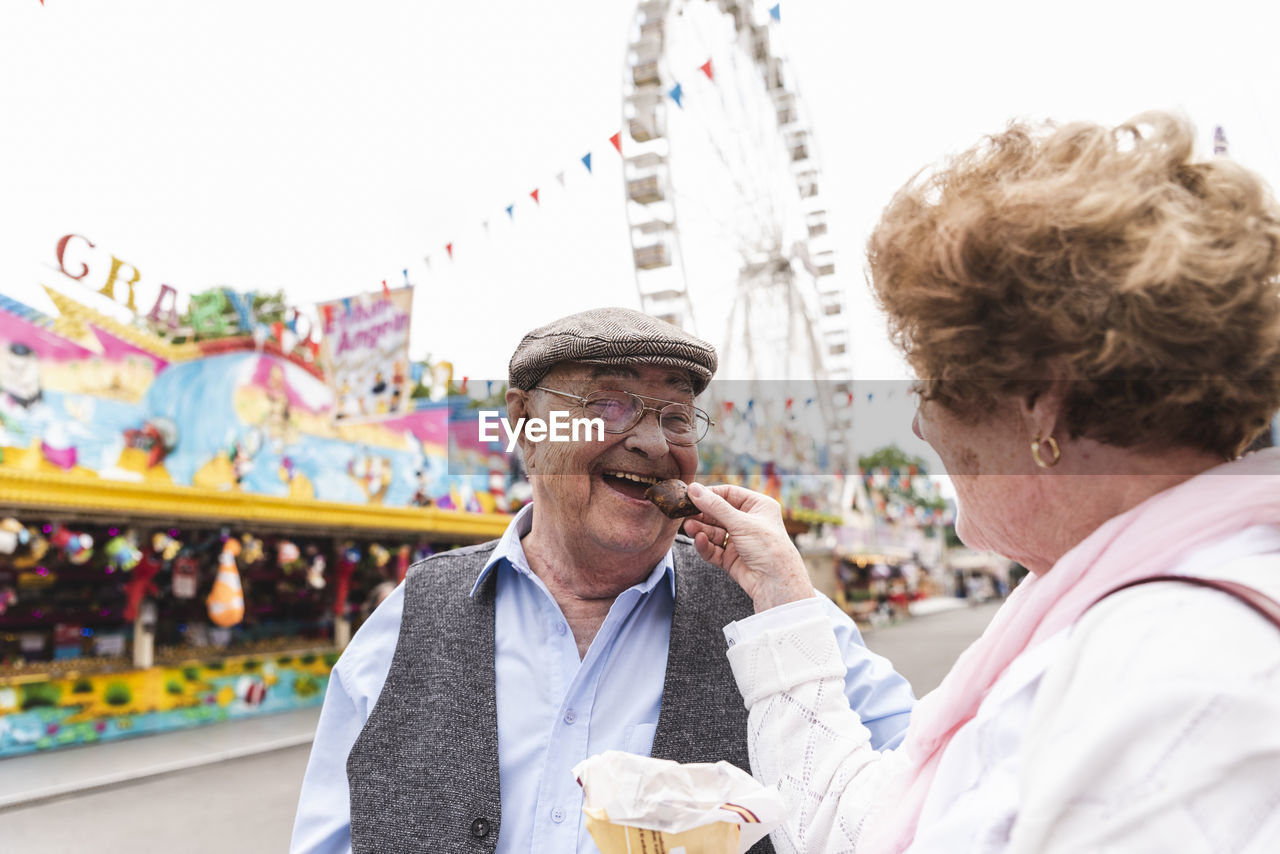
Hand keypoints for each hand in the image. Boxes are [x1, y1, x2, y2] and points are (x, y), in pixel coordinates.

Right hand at [685, 482, 814, 612]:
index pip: (729, 494)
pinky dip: (706, 545)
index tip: (691, 495)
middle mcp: (748, 522)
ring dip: (701, 530)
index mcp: (757, 506)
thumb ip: (715, 506)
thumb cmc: (768, 547)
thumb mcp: (741, 522)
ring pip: (713, 532)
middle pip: (718, 514)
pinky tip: (700, 541)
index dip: (710, 495)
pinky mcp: (731, 558)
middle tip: (685, 514)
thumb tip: (694, 489)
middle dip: (702, 515)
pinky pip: (713, 548)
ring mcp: (739, 541)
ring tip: (689, 528)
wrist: (775, 582)